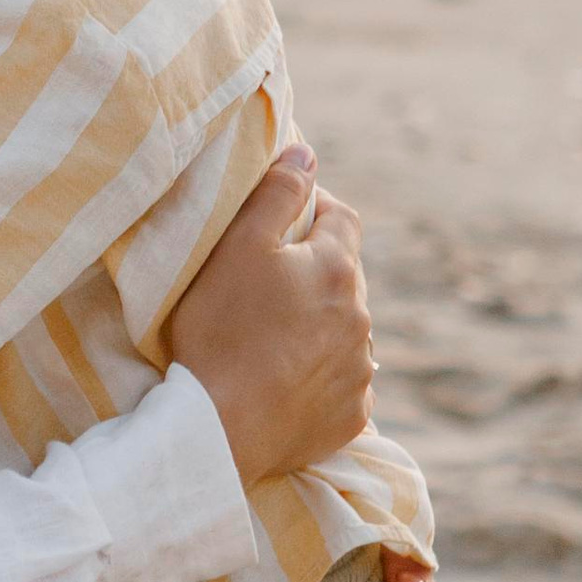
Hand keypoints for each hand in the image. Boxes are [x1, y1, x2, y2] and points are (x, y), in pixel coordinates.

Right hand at [169, 148, 373, 490]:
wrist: (220, 427)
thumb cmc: (221, 330)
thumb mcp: (238, 246)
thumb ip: (276, 193)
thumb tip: (308, 154)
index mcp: (336, 269)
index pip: (341, 218)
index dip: (313, 209)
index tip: (282, 220)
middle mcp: (361, 318)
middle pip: (344, 277)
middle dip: (314, 272)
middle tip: (265, 285)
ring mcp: (360, 371)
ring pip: (347, 332)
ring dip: (321, 326)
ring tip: (272, 338)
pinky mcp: (350, 417)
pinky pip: (342, 385)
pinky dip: (321, 378)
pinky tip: (284, 383)